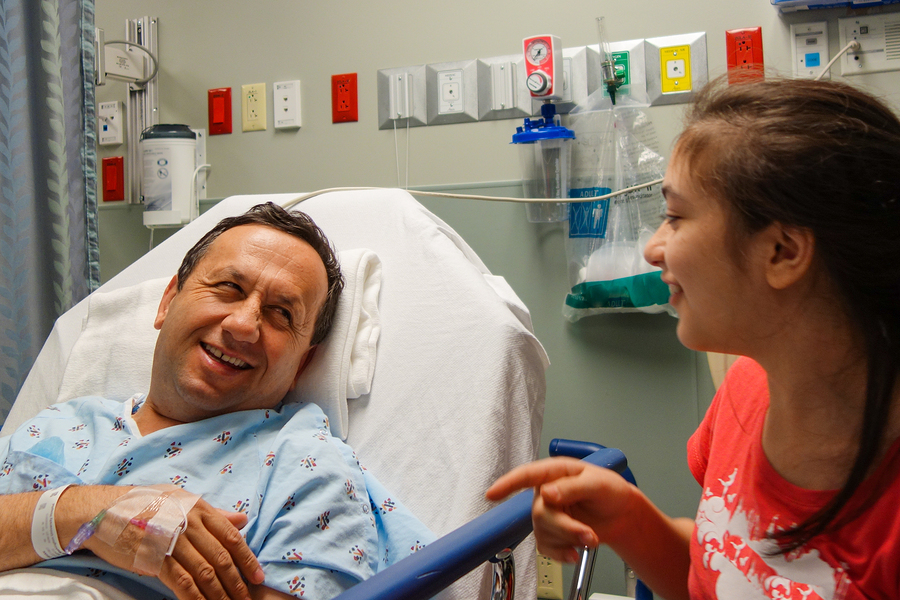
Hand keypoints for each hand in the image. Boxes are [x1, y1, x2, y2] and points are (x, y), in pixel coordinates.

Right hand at [85, 498, 263, 599]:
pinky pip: (181, 583)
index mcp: (199, 508)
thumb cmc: (145, 505)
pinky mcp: (154, 560)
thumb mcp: (181, 500)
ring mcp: (172, 542)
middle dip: (237, 582)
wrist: (103, 512)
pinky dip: (195, 599)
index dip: (247, 559)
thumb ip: (213, 513)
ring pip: (204, 573)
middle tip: (247, 598)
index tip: (258, 577)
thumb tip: (242, 519)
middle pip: (221, 558)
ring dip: (220, 594)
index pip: (231, 536)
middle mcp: (189, 524)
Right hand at [486, 457, 638, 562]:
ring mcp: (548, 514)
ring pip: (542, 531)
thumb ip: (572, 487)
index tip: (492, 494)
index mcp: (555, 472)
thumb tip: (547, 493)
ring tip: (591, 539)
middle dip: (565, 527)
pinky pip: (545, 547)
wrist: (622, 516)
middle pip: (539, 513)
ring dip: (568, 540)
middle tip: (588, 534)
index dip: (508, 484)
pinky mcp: (552, 533)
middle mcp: (547, 492)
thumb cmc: (611, 492)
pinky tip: (575, 552)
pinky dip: (561, 553)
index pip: (527, 475)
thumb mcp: (598, 483)